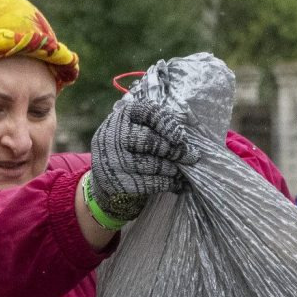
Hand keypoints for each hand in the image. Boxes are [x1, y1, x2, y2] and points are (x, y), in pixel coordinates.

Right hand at [89, 92, 194, 220]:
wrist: (104, 179)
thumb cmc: (129, 148)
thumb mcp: (136, 129)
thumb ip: (157, 126)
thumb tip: (187, 138)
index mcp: (122, 116)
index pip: (147, 112)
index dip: (167, 124)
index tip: (181, 137)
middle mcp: (113, 136)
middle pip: (150, 141)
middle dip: (175, 150)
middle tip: (192, 156)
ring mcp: (113, 160)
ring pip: (152, 164)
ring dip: (172, 169)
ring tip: (183, 172)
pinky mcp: (117, 182)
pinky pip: (149, 183)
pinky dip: (167, 183)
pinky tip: (177, 184)